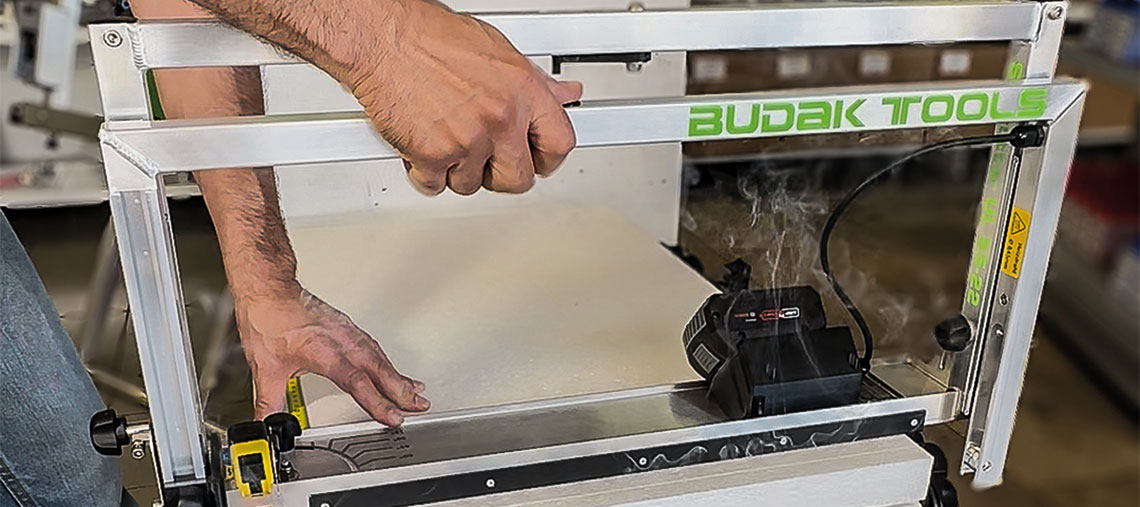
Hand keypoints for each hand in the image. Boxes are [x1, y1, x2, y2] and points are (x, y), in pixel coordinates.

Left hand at [235, 289, 428, 425]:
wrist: (269, 290)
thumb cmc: (269, 320)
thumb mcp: (265, 368)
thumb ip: (268, 402)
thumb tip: (266, 423)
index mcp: (324, 352)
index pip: (357, 382)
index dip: (377, 401)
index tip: (393, 415)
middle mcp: (341, 341)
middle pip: (379, 369)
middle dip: (401, 391)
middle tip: (420, 407)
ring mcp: (348, 333)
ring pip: (380, 357)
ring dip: (399, 377)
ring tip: (415, 393)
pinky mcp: (348, 327)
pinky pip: (375, 347)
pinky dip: (388, 362)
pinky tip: (392, 370)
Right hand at [344, 0, 582, 194]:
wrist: (384, 38)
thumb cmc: (431, 37)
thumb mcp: (498, 51)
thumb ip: (534, 82)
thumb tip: (563, 95)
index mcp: (523, 91)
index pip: (560, 143)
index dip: (547, 159)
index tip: (537, 161)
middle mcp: (500, 117)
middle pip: (518, 178)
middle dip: (500, 174)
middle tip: (485, 160)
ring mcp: (467, 139)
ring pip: (472, 184)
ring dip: (457, 170)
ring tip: (446, 138)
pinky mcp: (431, 155)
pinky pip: (435, 184)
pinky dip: (425, 171)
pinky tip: (422, 145)